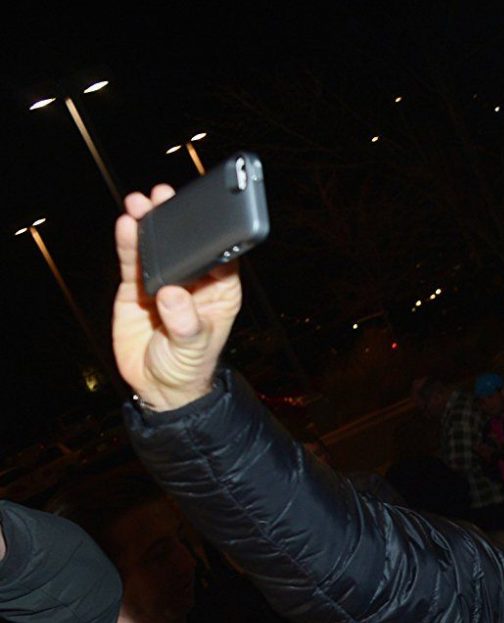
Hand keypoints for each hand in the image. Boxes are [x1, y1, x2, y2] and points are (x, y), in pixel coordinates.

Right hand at [113, 187, 242, 410]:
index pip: (221, 257)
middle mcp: (193, 282)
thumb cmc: (187, 367)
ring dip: (150, 224)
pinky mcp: (137, 287)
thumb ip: (186, 324)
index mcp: (219, 292)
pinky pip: (134, 261)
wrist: (158, 385)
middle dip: (178, 221)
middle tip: (167, 198)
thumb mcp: (193, 348)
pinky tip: (126, 224)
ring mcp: (164, 282)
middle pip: (187, 245)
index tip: (208, 215)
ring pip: (158, 248)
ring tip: (142, 203)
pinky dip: (129, 242)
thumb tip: (173, 296)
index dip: (215, 235)